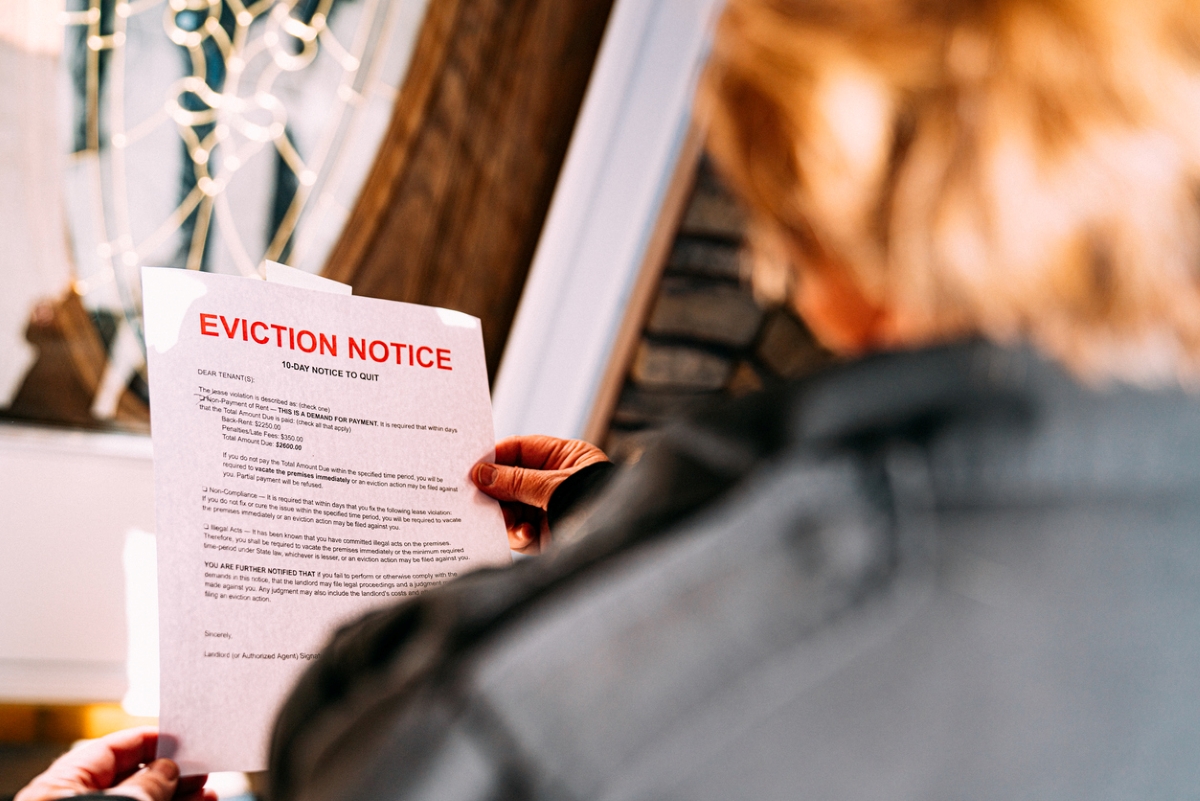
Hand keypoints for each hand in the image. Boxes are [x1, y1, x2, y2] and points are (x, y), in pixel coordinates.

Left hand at [15, 727, 212, 800]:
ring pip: (143, 798)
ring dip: (179, 793)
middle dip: (174, 771)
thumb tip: (169, 768)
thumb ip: (147, 782)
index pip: (117, 746)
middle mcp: (78, 798)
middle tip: (204, 768)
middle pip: (133, 774)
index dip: (156, 739)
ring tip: (208, 792)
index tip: (188, 738)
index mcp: (66, 781)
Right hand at [472, 435, 608, 554]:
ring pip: (510, 510)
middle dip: (495, 493)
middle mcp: (554, 482)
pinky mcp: (546, 535)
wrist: (621, 544)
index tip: (470, 466)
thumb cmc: (598, 503)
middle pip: (510, 482)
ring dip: (505, 518)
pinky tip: (527, 536)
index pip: (520, 450)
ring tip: (505, 522)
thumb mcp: (554, 487)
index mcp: (564, 457)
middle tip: (474, 498)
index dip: (494, 457)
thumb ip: (516, 481)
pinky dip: (517, 536)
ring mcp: (549, 509)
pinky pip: (519, 534)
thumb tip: (480, 473)